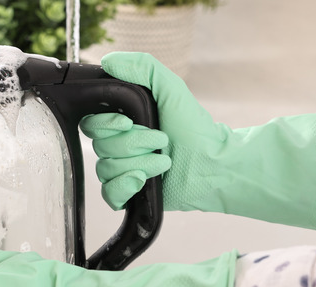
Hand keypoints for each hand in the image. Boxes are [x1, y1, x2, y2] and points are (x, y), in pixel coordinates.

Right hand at [80, 52, 315, 235]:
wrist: (219, 165)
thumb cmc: (197, 127)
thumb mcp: (168, 88)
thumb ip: (139, 68)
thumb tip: (108, 61)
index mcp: (123, 123)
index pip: (96, 124)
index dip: (120, 126)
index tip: (150, 125)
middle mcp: (120, 148)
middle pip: (104, 148)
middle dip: (140, 144)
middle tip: (167, 144)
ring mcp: (125, 173)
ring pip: (110, 170)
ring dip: (146, 164)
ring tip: (170, 160)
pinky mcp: (134, 196)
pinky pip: (114, 193)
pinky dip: (136, 186)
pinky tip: (156, 180)